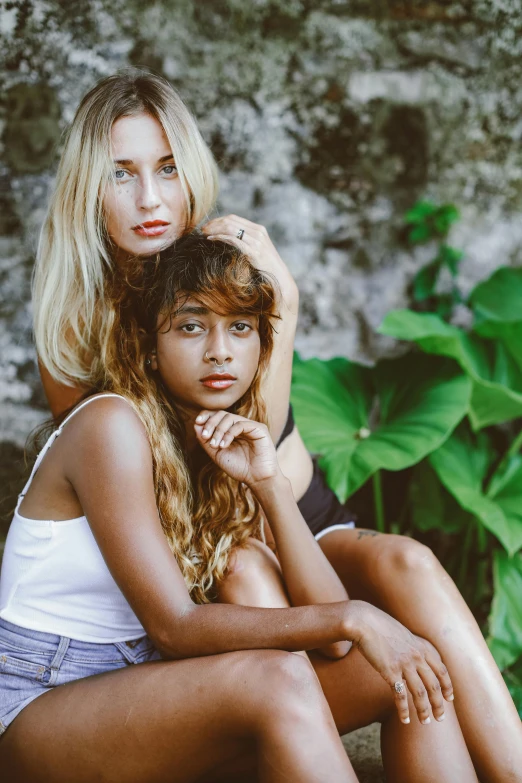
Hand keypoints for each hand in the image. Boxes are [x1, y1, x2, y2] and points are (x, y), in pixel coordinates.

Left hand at [194, 410, 280, 486]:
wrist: (257, 479)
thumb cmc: (239, 468)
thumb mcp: (217, 454)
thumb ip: (206, 441)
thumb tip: (196, 424)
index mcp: (231, 430)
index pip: (217, 416)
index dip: (206, 416)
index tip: (197, 422)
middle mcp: (241, 425)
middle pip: (222, 414)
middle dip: (211, 423)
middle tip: (205, 436)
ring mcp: (250, 426)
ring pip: (230, 418)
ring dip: (219, 430)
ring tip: (215, 445)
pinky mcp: (259, 428)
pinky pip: (241, 424)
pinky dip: (229, 433)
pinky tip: (224, 445)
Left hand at [201, 214, 296, 305]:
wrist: (280, 278)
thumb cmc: (266, 267)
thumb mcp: (258, 251)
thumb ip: (247, 243)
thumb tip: (229, 241)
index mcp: (259, 230)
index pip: (234, 218)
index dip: (218, 220)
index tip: (207, 226)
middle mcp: (258, 233)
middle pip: (230, 221)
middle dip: (214, 224)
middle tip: (202, 229)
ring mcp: (256, 241)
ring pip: (230, 228)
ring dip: (214, 229)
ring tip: (204, 234)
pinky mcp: (253, 251)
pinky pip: (233, 240)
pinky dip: (220, 238)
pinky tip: (211, 240)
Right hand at [347, 601, 453, 725]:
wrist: (364, 621)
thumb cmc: (379, 626)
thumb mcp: (402, 634)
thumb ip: (411, 647)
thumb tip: (413, 659)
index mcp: (422, 647)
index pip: (442, 670)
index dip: (447, 686)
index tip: (449, 698)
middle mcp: (417, 656)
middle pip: (434, 685)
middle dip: (439, 704)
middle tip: (440, 718)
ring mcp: (405, 664)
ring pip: (420, 694)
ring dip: (424, 711)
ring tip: (425, 722)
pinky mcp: (390, 671)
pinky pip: (401, 695)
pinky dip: (404, 710)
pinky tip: (405, 719)